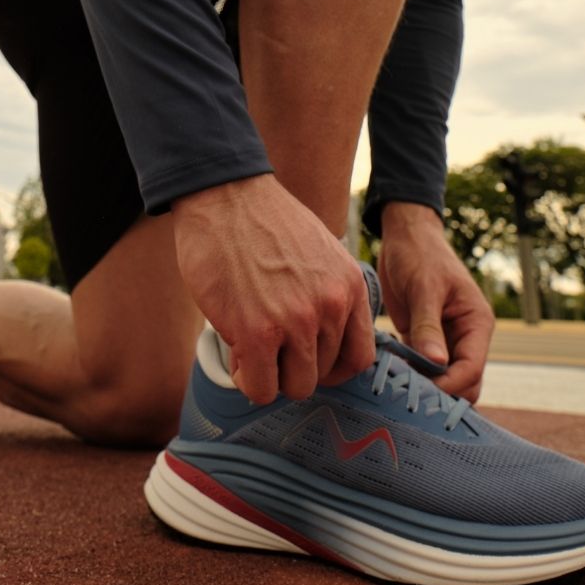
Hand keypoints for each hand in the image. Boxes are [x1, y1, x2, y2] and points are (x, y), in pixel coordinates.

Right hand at [173, 174, 375, 404]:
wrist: (224, 195)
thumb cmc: (262, 223)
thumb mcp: (319, 254)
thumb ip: (328, 293)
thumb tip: (319, 338)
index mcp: (350, 288)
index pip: (359, 358)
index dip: (331, 368)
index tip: (306, 361)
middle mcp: (331, 307)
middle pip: (323, 375)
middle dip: (293, 368)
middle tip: (268, 349)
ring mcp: (295, 321)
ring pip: (295, 386)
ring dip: (270, 375)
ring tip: (249, 350)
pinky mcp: (256, 332)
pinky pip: (261, 388)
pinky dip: (247, 381)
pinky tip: (236, 355)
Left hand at [376, 202, 493, 402]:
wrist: (405, 237)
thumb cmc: (420, 255)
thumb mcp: (424, 288)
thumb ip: (429, 326)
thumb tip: (437, 364)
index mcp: (476, 323)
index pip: (472, 368)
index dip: (450, 385)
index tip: (420, 393)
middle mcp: (465, 336)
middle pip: (462, 381)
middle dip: (439, 393)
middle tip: (404, 397)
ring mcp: (445, 340)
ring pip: (442, 378)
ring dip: (422, 386)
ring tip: (393, 390)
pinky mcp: (423, 339)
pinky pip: (421, 367)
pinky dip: (408, 374)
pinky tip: (386, 377)